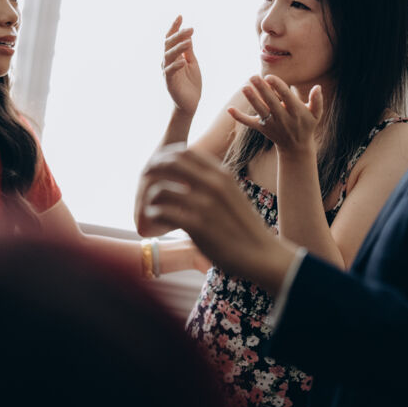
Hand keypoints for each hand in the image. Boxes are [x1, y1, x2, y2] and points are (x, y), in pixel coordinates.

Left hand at [140, 145, 296, 291]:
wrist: (261, 254)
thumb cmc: (245, 227)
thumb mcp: (233, 195)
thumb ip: (214, 183)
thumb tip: (192, 176)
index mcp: (222, 175)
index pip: (186, 152)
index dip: (167, 156)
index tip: (159, 166)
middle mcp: (213, 185)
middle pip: (171, 163)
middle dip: (153, 169)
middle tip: (145, 181)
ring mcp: (204, 205)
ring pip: (161, 189)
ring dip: (151, 198)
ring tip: (152, 206)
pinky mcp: (196, 226)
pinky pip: (162, 213)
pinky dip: (155, 215)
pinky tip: (158, 220)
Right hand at [162, 15, 201, 114]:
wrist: (190, 103)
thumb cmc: (191, 83)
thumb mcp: (192, 63)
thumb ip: (188, 51)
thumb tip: (188, 35)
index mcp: (173, 56)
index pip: (171, 39)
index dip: (174, 27)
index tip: (180, 16)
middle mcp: (167, 62)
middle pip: (168, 45)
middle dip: (178, 35)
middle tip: (191, 29)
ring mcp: (167, 72)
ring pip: (168, 56)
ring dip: (178, 48)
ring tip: (188, 42)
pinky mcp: (169, 83)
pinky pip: (170, 72)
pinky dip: (176, 65)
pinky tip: (183, 61)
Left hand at [228, 74, 323, 159]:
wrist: (296, 147)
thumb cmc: (306, 125)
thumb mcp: (316, 115)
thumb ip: (317, 101)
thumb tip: (317, 87)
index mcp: (296, 112)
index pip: (286, 97)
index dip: (278, 87)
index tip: (269, 77)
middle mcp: (283, 118)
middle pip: (271, 102)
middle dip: (262, 89)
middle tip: (253, 76)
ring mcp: (271, 124)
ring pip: (260, 111)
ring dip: (251, 100)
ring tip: (244, 87)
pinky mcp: (262, 128)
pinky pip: (249, 123)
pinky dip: (239, 117)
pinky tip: (230, 109)